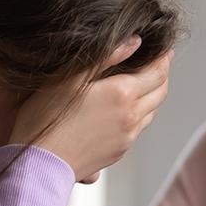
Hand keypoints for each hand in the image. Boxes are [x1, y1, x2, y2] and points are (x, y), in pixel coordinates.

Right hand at [10, 37, 171, 181]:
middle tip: (160, 64)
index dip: (163, 59)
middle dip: (162, 75)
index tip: (165, 50)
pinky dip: (140, 114)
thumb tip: (134, 42)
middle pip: (160, 92)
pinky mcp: (119, 152)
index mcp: (122, 93)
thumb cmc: (46, 118)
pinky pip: (138, 129)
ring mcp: (127, 137)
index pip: (157, 72)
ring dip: (152, 96)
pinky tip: (126, 110)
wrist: (40, 163)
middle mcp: (131, 116)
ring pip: (152, 112)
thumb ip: (105, 57)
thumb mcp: (70, 78)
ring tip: (145, 84)